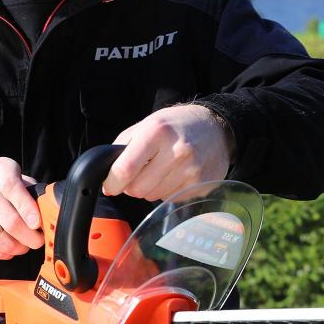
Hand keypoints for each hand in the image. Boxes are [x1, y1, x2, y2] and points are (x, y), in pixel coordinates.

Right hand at [0, 158, 43, 258]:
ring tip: (23, 246)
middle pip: (11, 221)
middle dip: (30, 237)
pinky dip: (2, 253)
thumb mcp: (5, 173)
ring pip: (1, 238)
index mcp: (0, 169)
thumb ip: (26, 187)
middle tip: (37, 241)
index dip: (29, 209)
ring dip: (18, 248)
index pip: (14, 189)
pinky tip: (8, 249)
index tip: (37, 224)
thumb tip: (48, 206)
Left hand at [104, 104, 233, 199]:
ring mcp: (192, 170)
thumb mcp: (146, 124)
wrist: (216, 127)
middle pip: (138, 189)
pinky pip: (171, 199)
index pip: (126, 169)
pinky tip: (177, 175)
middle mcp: (177, 151)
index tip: (110, 186)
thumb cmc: (176, 125)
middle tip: (142, 172)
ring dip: (152, 188)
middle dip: (133, 185)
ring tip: (163, 170)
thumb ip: (123, 147)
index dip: (113, 183)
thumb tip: (107, 176)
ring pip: (154, 197)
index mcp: (157, 132)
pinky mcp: (201, 184)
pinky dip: (169, 191)